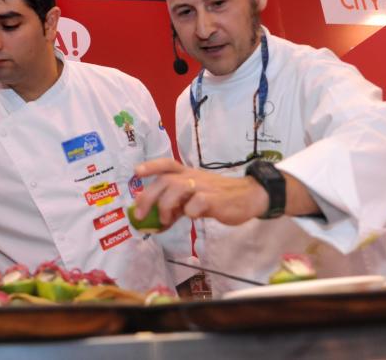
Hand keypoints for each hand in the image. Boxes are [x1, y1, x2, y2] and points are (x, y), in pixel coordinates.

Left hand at [133, 158, 268, 228]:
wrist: (249, 196)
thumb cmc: (217, 197)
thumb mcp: (193, 199)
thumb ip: (174, 207)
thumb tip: (153, 221)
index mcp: (186, 173)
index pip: (166, 164)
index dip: (150, 166)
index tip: (136, 172)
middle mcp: (192, 177)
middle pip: (164, 180)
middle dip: (148, 197)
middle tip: (140, 215)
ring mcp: (203, 186)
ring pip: (176, 188)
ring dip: (165, 206)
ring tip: (165, 220)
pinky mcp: (214, 199)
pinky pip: (196, 204)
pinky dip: (189, 212)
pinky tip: (193, 217)